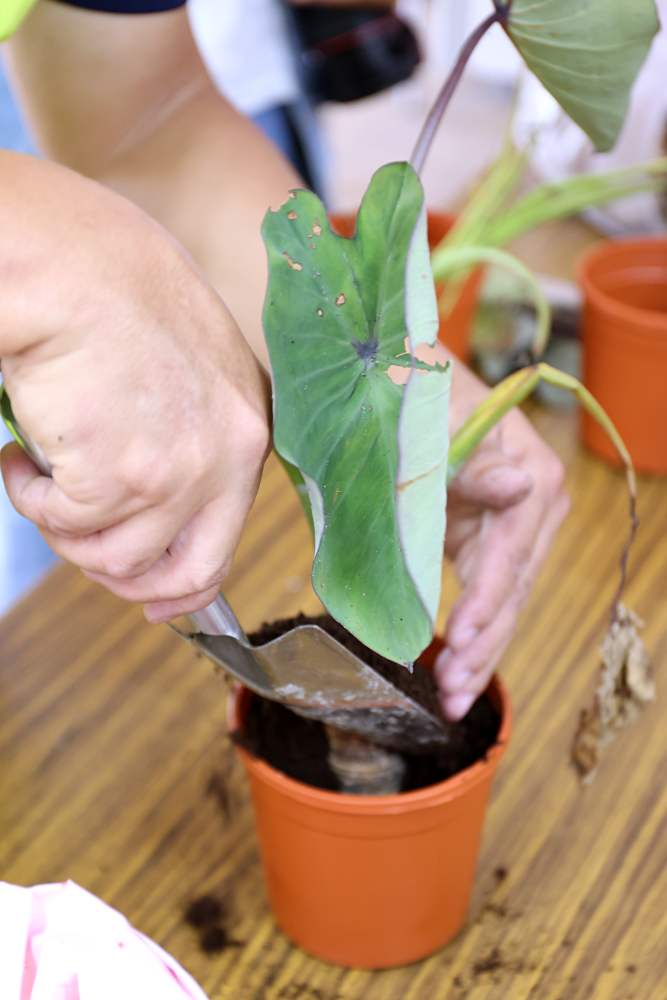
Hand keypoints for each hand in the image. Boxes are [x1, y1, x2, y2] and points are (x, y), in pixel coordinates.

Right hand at [1, 163, 269, 621]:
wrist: (70, 261)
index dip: (183, 584)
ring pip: (111, 556)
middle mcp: (229, 456)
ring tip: (39, 469)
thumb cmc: (113, 290)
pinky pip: (63, 523)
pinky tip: (19, 452)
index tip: (152, 601)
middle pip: (183, 570)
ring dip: (63, 525)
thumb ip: (186, 437)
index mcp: (248, 427)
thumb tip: (150, 505)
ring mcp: (178, 471)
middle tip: (75, 543)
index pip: (226, 540)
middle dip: (123, 578)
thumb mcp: (182, 368)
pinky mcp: (119, 477)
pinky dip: (30, 497)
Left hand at [434, 358, 569, 719]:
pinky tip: (458, 675)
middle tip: (451, 688)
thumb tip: (522, 487)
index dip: (488, 596)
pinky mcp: (488, 541)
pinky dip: (474, 636)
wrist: (394, 377)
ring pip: (505, 601)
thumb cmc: (411, 389)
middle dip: (484, 642)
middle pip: (515, 584)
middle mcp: (533, 501)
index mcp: (528, 466)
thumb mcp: (433, 420)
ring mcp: (513, 526)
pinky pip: (488, 597)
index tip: (460, 636)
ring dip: (480, 653)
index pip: (512, 546)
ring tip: (452, 699)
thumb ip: (474, 462)